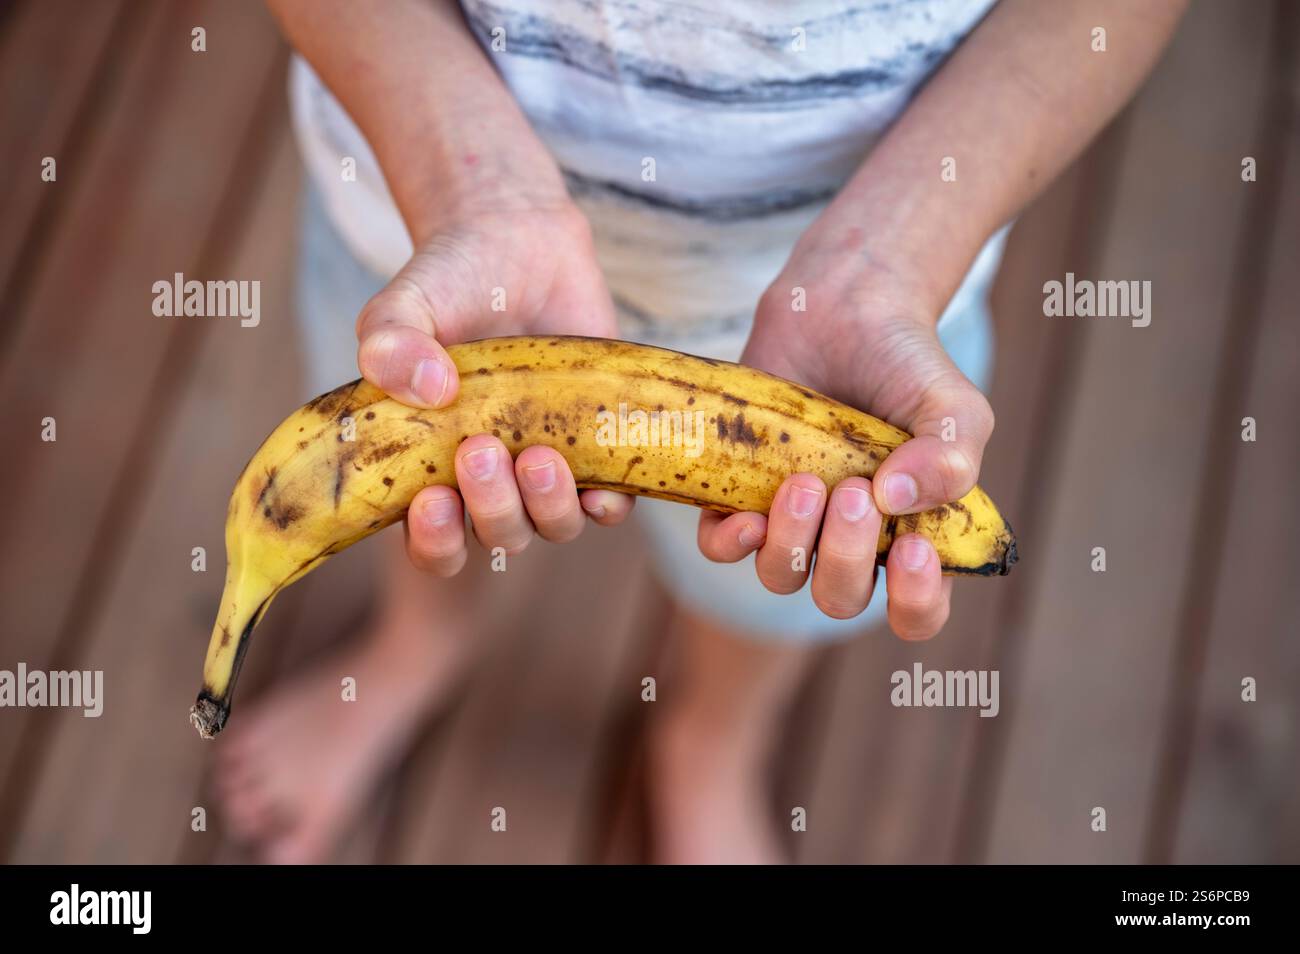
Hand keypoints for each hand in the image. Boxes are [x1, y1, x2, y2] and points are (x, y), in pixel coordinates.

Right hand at [355, 200, 634, 574]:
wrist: (517, 244)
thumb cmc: (449, 285)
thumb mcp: (404, 305)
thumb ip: (389, 342)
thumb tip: (425, 387)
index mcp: (431, 470)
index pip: (431, 543)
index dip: (434, 541)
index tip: (431, 501)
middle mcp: (491, 482)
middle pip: (497, 535)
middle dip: (492, 506)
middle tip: (483, 450)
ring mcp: (547, 466)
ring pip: (554, 526)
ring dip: (548, 505)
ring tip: (540, 456)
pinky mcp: (599, 447)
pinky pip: (611, 502)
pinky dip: (608, 503)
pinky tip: (600, 485)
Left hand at [697, 263, 994, 639]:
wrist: (847, 308)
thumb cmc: (908, 366)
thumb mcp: (953, 409)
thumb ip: (951, 459)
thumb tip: (896, 500)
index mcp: (910, 538)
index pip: (916, 611)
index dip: (914, 602)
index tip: (913, 550)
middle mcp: (848, 541)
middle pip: (840, 598)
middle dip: (846, 558)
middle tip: (854, 493)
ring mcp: (792, 520)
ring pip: (779, 576)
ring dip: (792, 543)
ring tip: (805, 482)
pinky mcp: (738, 490)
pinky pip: (721, 546)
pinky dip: (729, 541)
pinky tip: (747, 512)